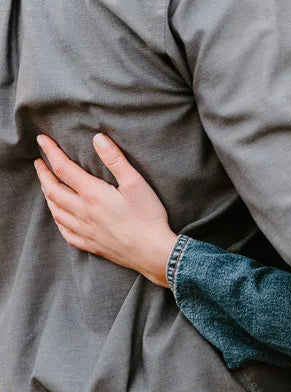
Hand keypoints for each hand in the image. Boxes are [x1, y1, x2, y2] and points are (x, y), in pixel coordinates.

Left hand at [34, 134, 176, 287]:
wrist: (152, 252)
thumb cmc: (148, 216)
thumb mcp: (135, 182)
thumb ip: (115, 159)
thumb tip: (98, 139)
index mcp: (92, 194)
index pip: (63, 169)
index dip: (50, 152)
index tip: (42, 140)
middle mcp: (82, 212)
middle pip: (53, 190)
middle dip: (43, 174)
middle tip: (38, 162)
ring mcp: (84, 230)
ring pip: (55, 211)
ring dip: (47, 194)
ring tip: (46, 184)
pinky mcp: (89, 244)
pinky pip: (64, 231)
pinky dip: (57, 218)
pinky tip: (59, 215)